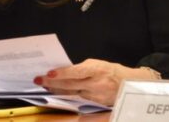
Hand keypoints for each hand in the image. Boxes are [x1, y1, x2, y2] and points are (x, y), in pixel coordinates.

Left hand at [34, 59, 158, 105]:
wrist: (130, 85)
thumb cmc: (111, 71)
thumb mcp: (97, 65)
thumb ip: (82, 69)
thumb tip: (63, 71)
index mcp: (97, 69)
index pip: (76, 72)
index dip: (61, 73)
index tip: (48, 73)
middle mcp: (96, 84)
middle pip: (70, 85)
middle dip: (52, 83)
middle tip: (38, 80)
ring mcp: (95, 96)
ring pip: (71, 93)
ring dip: (56, 90)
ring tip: (44, 86)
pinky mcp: (95, 104)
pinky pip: (77, 99)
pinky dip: (66, 95)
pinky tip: (57, 93)